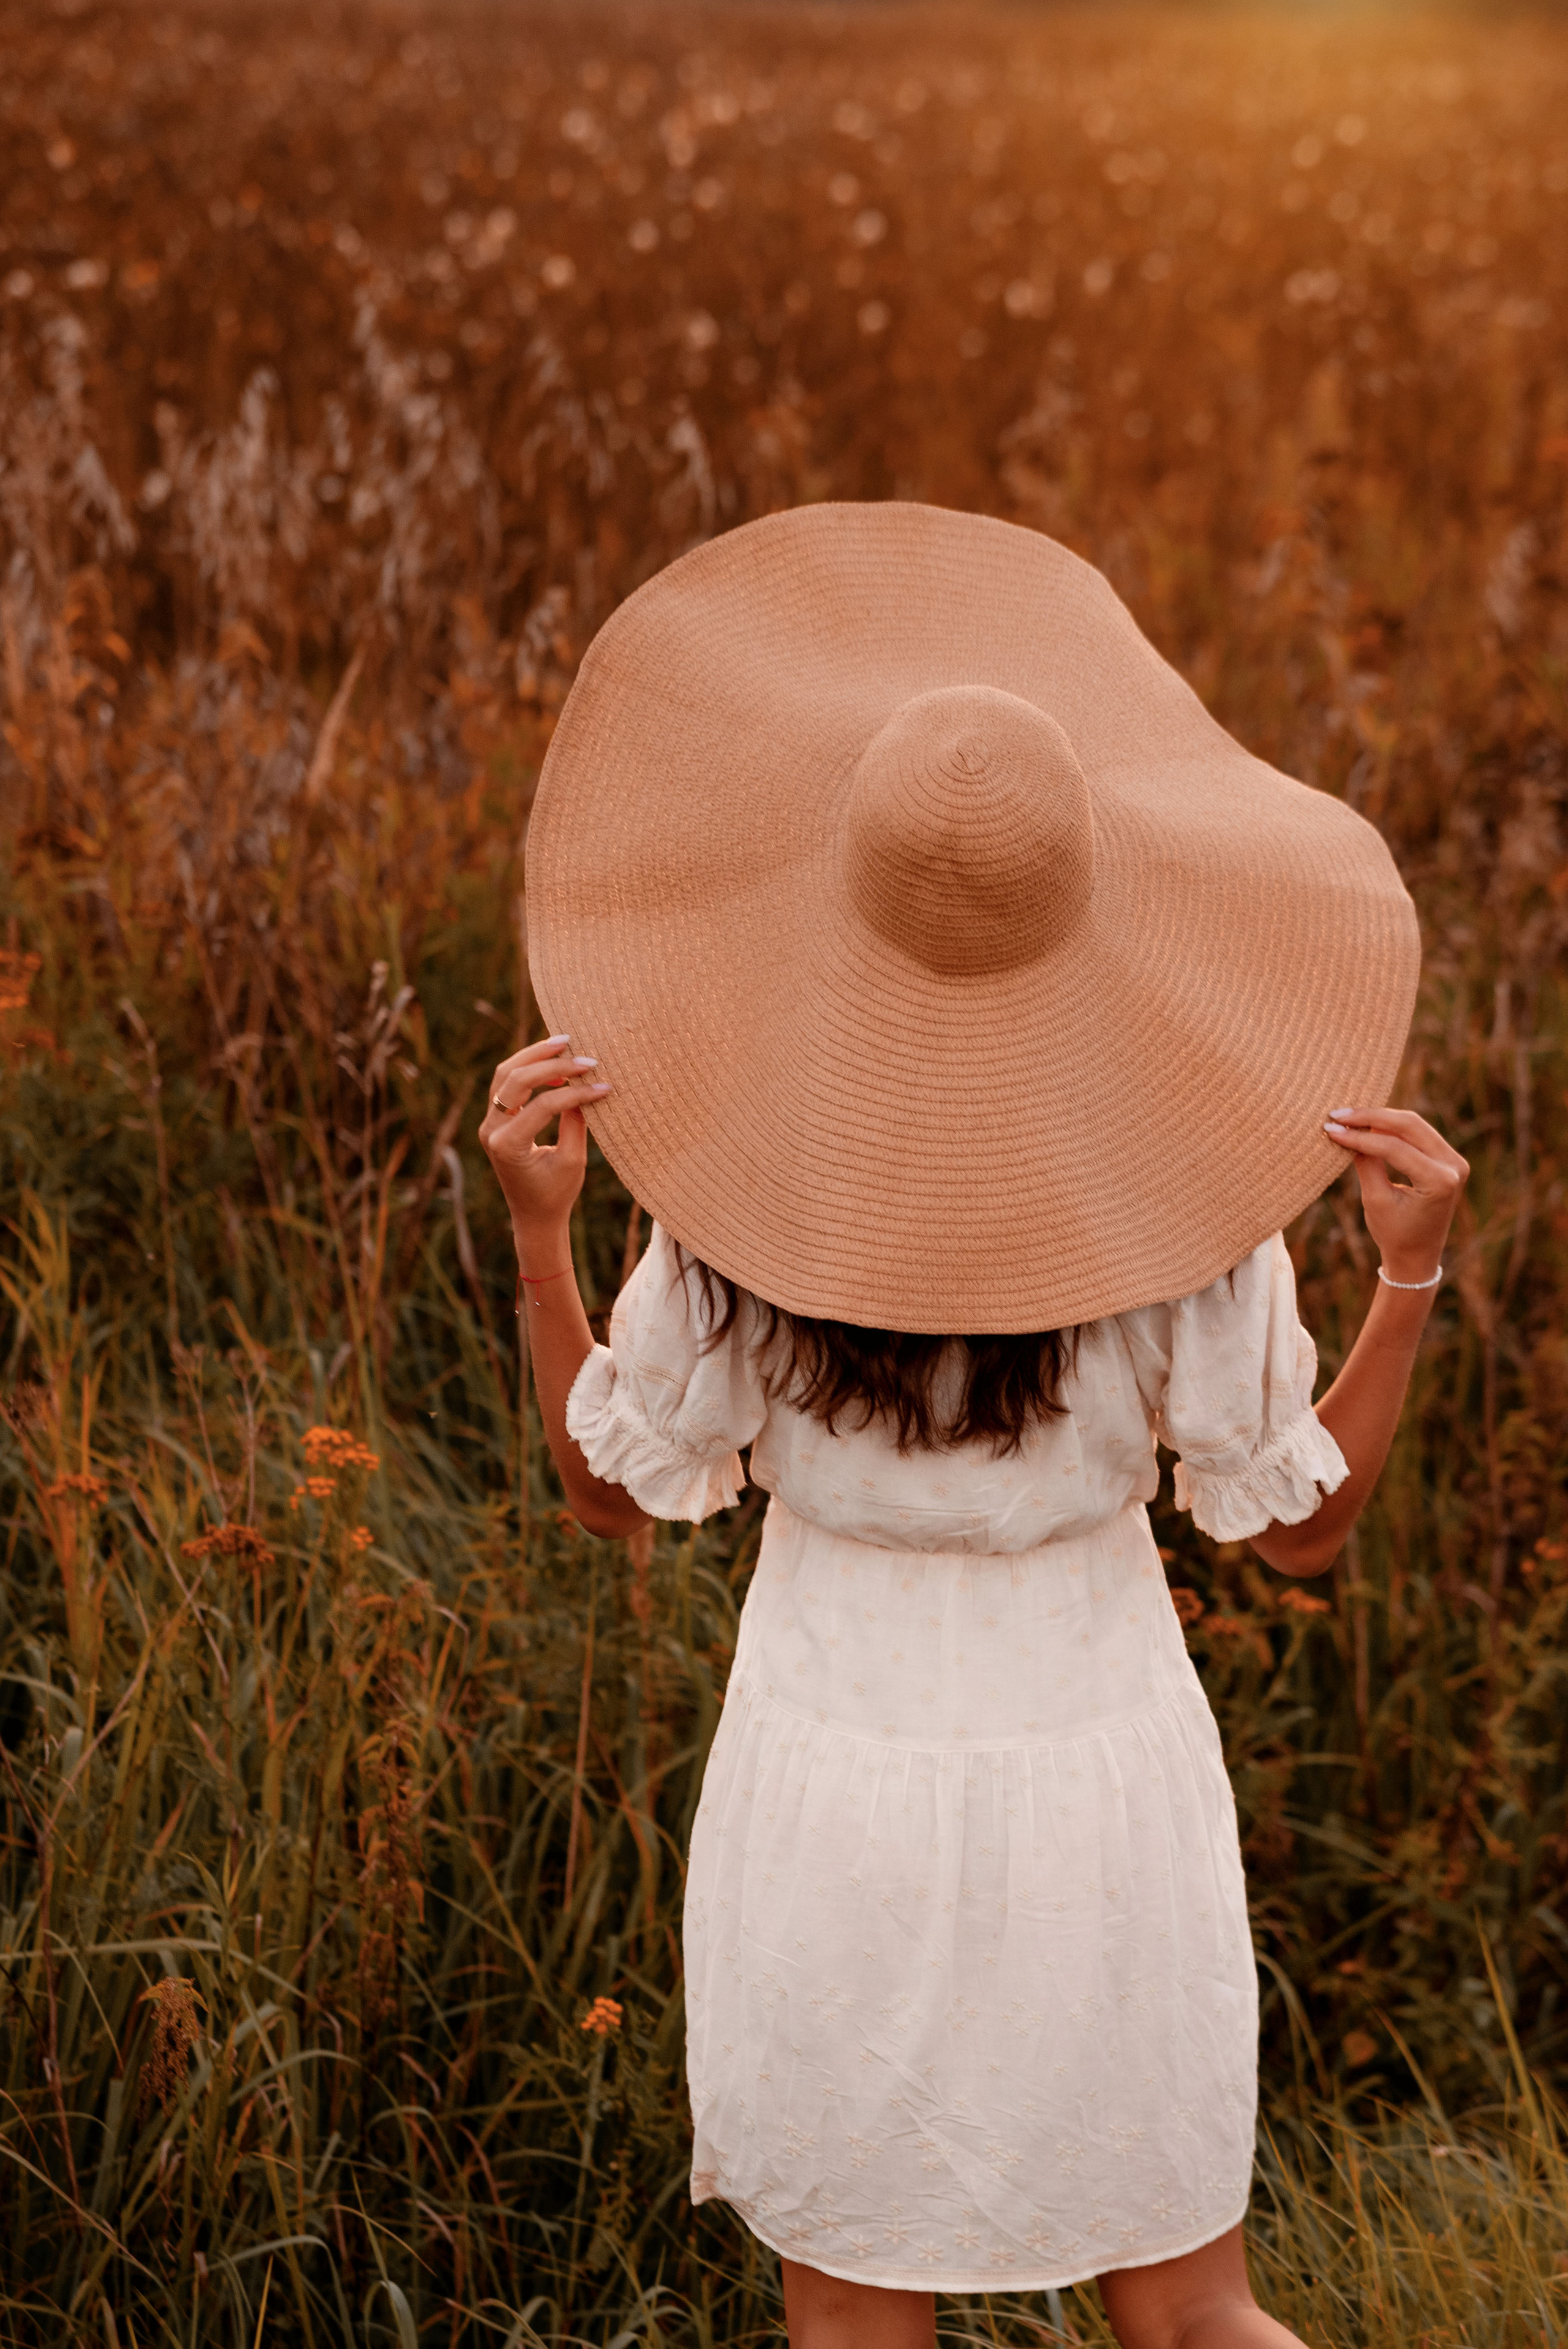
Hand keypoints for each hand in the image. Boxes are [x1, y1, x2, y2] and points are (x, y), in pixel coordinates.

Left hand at [479, 1034, 609, 1244]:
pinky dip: (529, 1069)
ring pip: (505, 1074)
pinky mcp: (495, 1120)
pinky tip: (555, 1067)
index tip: (604, 1086)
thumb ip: (576, 1122)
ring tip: (564, 1043)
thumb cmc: (556, 1194)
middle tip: (581, 1053)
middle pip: (516, 1079)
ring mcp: (489, 1123)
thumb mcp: (572, 1161)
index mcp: (507, 1145)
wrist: (534, 1216)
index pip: (543, 1105)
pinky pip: (506, 1084)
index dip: (575, 1092)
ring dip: (534, 1056)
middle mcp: (490, 1131)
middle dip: (550, 1063)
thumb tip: (586, 1084)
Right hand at [1322, 1106, 1468, 1283]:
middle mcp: (1454, 1166)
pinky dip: (1391, 1128)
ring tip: (1348, 1117)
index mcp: (1440, 1181)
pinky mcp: (1447, 1158)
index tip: (1331, 1129)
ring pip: (1413, 1124)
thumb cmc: (1395, 1235)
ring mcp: (1454, 1160)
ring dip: (1380, 1118)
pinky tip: (1366, 1124)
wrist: (1417, 1257)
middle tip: (1338, 1114)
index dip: (1360, 1136)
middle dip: (1371, 1117)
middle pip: (1409, 1125)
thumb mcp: (1376, 1200)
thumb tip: (1347, 1131)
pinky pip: (1417, 1134)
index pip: (1395, 1148)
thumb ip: (1365, 1163)